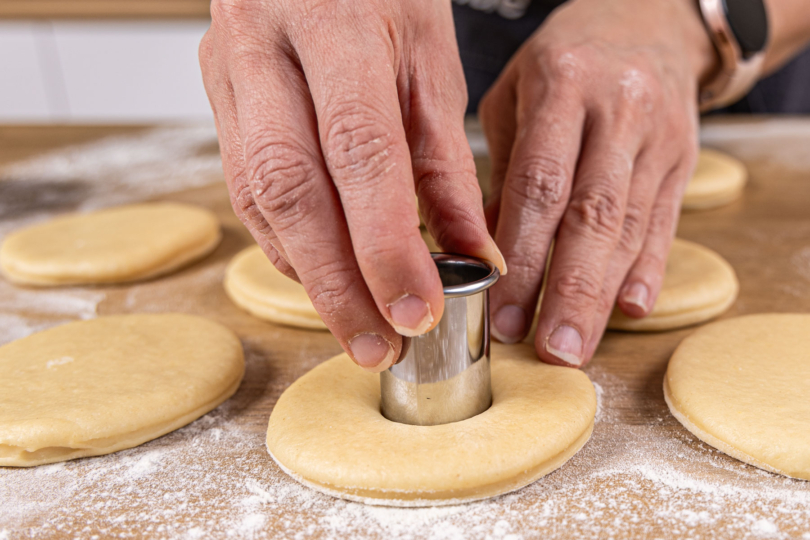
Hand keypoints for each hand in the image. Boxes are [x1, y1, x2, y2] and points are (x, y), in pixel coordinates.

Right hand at [200, 0, 503, 371]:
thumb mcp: (431, 57)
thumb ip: (445, 160)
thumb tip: (471, 254)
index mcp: (333, 21)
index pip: (359, 153)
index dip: (386, 244)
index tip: (417, 310)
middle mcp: (263, 46)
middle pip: (290, 190)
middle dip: (336, 283)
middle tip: (378, 346)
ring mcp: (228, 70)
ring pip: (258, 197)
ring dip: (310, 274)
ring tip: (357, 326)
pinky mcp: (218, 97)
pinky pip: (246, 188)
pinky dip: (289, 243)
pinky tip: (324, 275)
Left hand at [480, 0, 718, 365]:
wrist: (649, 22)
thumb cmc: (564, 63)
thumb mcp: (515, 95)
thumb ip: (501, 169)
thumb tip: (484, 251)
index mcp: (563, 86)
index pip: (540, 183)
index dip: (523, 255)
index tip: (503, 310)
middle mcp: (618, 111)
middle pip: (593, 213)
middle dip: (568, 289)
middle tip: (550, 349)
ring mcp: (659, 136)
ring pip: (633, 225)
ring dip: (602, 293)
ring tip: (577, 345)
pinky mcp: (684, 158)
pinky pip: (667, 220)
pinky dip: (648, 268)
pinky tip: (631, 309)